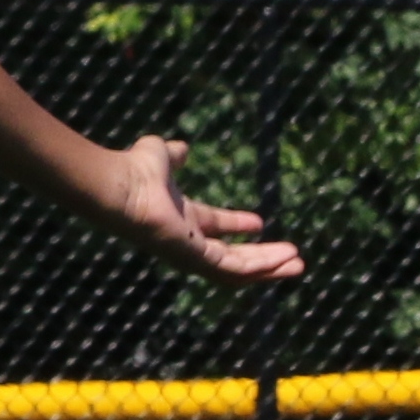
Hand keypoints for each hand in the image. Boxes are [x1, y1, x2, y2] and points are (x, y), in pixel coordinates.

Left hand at [108, 136, 303, 283]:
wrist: (121, 185)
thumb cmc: (135, 170)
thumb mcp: (162, 155)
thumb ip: (173, 155)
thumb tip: (180, 148)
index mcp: (180, 218)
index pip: (213, 228)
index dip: (237, 225)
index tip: (260, 222)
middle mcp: (186, 240)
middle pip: (231, 255)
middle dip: (261, 257)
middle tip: (290, 257)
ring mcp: (191, 253)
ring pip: (236, 270)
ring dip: (268, 267)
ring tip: (298, 264)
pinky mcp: (195, 259)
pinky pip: (233, 270)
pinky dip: (260, 267)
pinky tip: (285, 261)